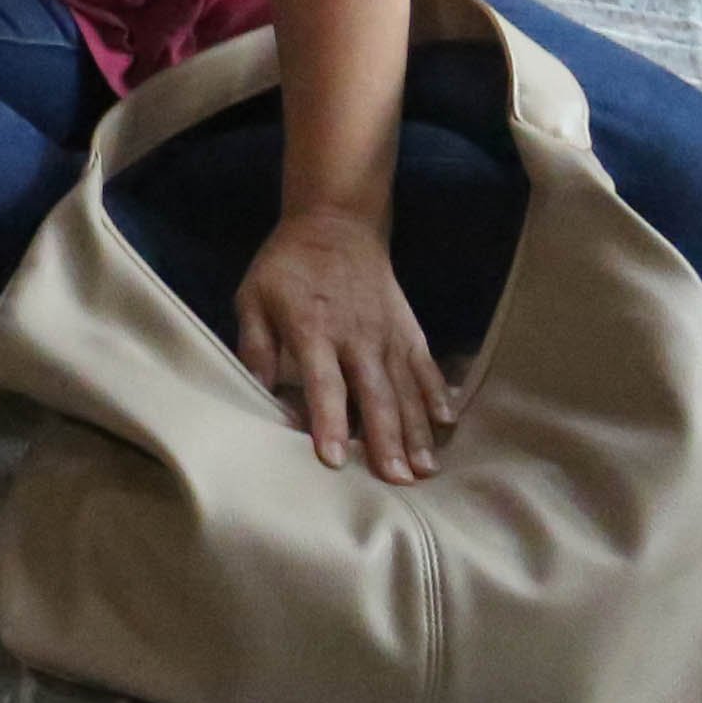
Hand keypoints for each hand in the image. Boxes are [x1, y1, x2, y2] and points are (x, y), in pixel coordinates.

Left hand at [232, 205, 461, 483]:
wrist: (336, 222)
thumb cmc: (287, 266)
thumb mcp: (254, 298)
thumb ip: (255, 347)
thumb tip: (256, 394)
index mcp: (312, 328)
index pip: (322, 383)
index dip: (328, 420)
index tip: (333, 457)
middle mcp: (356, 335)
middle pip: (374, 393)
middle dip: (386, 439)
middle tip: (396, 480)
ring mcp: (387, 332)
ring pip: (405, 388)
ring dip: (416, 430)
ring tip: (424, 469)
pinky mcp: (409, 327)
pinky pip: (426, 365)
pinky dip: (437, 393)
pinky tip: (447, 422)